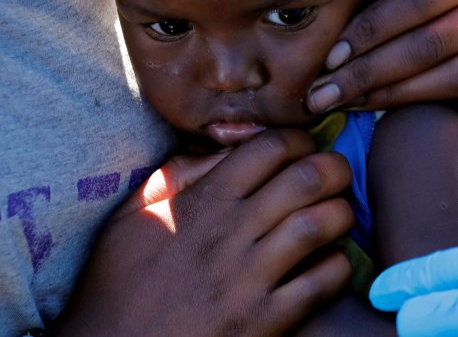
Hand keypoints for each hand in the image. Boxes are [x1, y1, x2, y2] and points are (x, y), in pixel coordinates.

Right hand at [56, 129, 354, 335]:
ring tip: (336, 216)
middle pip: (306, 178)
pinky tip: (329, 263)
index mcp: (202, 202)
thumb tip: (217, 147)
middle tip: (336, 176)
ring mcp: (248, 279)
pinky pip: (321, 283)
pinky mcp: (263, 321)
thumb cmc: (118, 284)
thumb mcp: (131, 217)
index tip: (304, 149)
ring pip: (320, 224)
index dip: (299, 139)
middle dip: (334, 167)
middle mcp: (229, 233)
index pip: (269, 147)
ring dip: (340, 213)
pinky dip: (337, 266)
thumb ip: (175, 175)